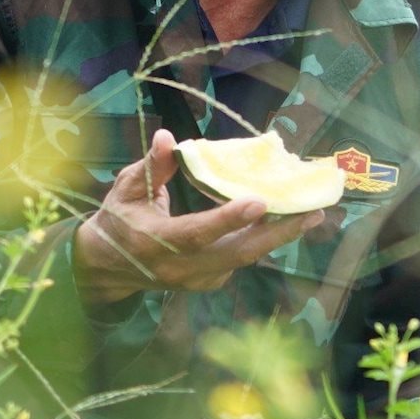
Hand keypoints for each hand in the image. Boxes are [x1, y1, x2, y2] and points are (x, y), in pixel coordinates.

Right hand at [74, 128, 323, 304]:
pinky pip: (241, 258)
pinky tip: (286, 219)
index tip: (259, 201)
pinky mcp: (209, 281)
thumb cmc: (118, 219)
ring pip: (244, 258)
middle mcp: (180, 268)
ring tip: (311, 213)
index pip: (195, 233)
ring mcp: (197, 279)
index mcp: (155, 243)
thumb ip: (152, 166)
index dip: (227, 219)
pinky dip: (264, 240)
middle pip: (236, 252)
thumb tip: (169, 137)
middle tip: (312, 212)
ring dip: (279, 236)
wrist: (107, 267)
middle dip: (277, 233)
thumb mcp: (126, 189)